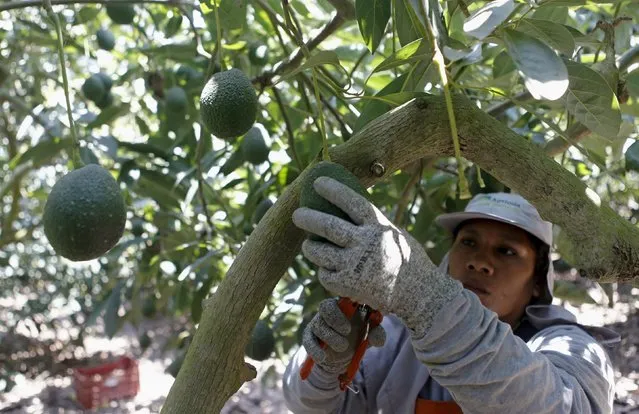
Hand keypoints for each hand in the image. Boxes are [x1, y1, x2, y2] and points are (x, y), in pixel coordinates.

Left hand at [293, 176, 462, 334]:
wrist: (419, 294)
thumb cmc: (406, 260)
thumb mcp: (394, 234)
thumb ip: (372, 224)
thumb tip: (348, 207)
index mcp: (378, 227)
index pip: (352, 202)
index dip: (333, 190)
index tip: (318, 182)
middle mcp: (365, 243)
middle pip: (328, 226)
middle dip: (308, 218)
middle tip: (297, 214)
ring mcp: (355, 265)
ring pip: (320, 252)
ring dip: (310, 247)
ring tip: (309, 244)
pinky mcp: (349, 285)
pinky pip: (325, 274)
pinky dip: (323, 270)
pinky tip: (326, 268)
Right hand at [303, 298, 385, 373]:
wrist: (342, 355)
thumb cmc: (358, 336)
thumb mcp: (370, 336)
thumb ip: (376, 335)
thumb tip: (378, 338)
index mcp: (345, 305)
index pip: (342, 297)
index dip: (347, 305)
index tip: (357, 315)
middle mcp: (329, 311)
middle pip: (325, 306)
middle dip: (336, 318)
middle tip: (347, 331)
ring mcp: (317, 322)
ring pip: (318, 325)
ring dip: (331, 337)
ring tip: (343, 347)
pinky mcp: (309, 336)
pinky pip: (308, 340)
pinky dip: (315, 349)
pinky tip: (323, 357)